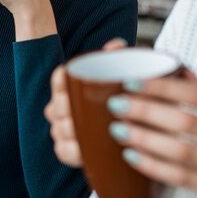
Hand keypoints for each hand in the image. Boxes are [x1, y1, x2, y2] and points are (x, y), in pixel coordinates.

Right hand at [44, 38, 128, 167]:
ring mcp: (63, 128)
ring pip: (59, 129)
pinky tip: (84, 150)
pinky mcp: (69, 150)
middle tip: (89, 111)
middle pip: (57, 106)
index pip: (60, 78)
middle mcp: (62, 105)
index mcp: (71, 84)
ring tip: (90, 130)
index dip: (62, 81)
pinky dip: (72, 151)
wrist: (139, 124)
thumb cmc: (128, 95)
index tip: (73, 81)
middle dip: (69, 110)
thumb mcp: (127, 75)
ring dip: (72, 131)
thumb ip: (119, 57)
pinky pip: (63, 151)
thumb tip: (115, 46)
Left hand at [109, 73, 196, 197]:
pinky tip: (133, 156)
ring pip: (181, 153)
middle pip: (186, 123)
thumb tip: (179, 69)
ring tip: (118, 128)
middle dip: (145, 111)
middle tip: (116, 103)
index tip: (132, 80)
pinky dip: (155, 167)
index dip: (162, 86)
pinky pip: (183, 179)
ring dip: (144, 139)